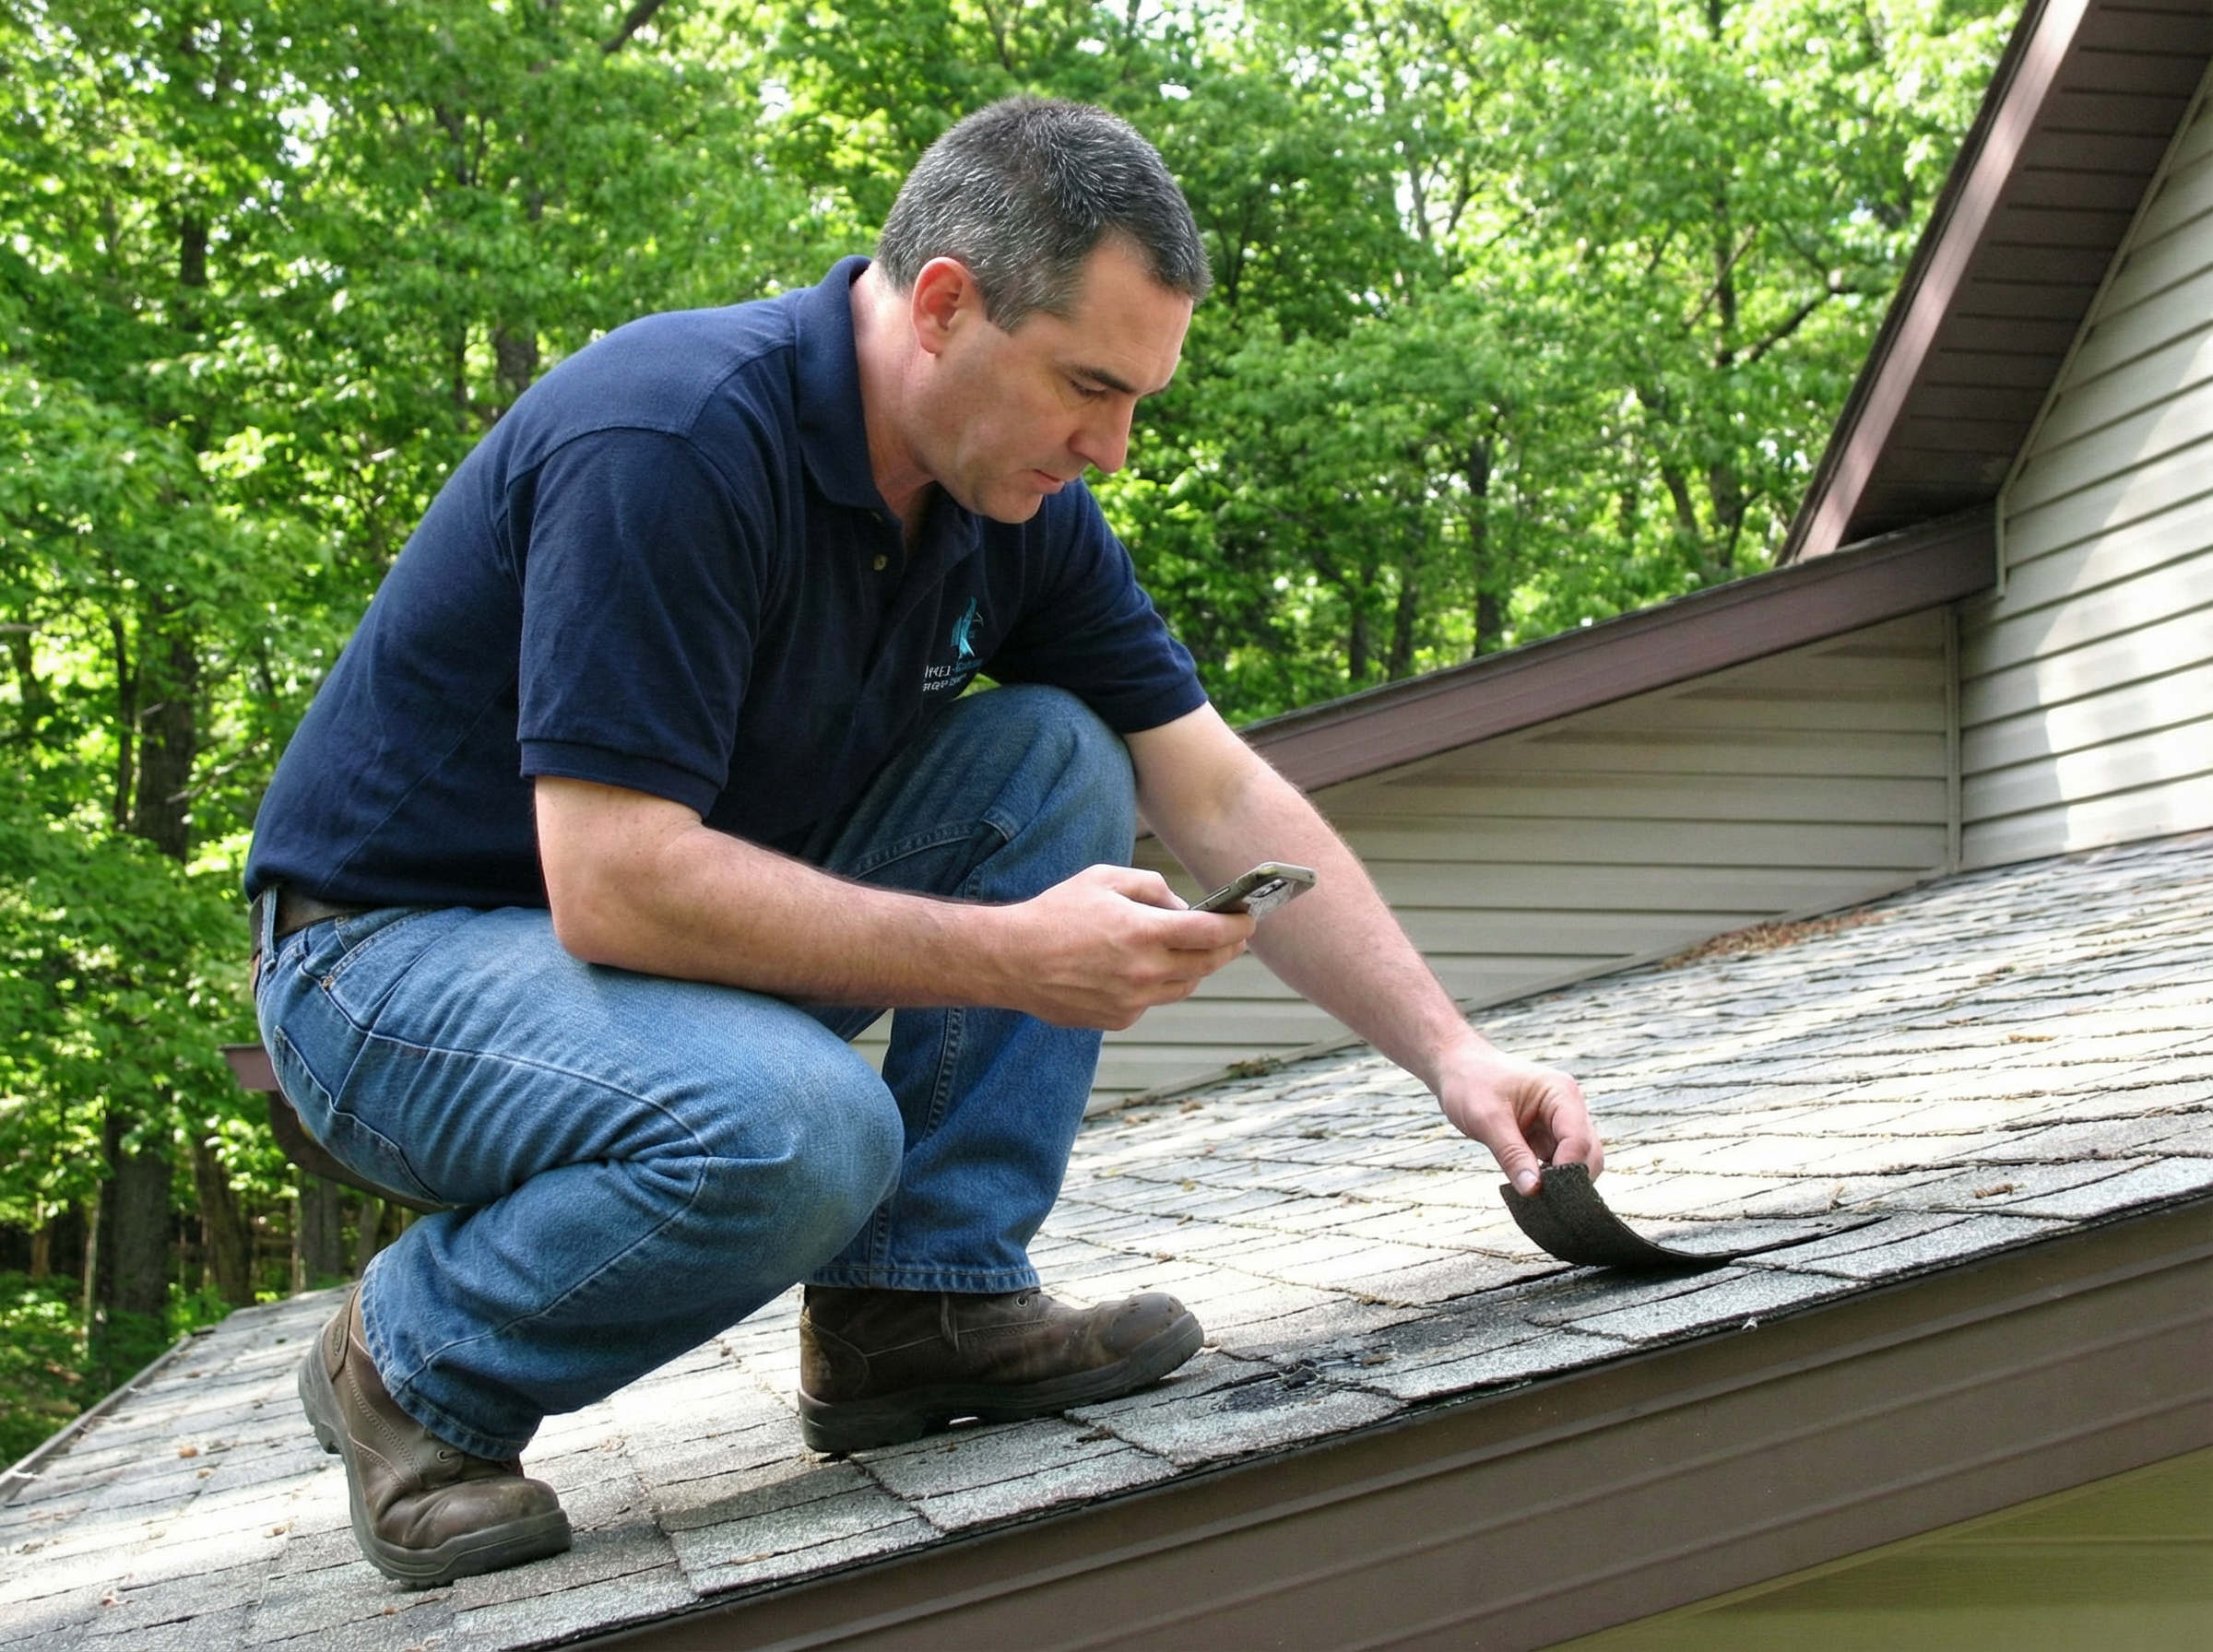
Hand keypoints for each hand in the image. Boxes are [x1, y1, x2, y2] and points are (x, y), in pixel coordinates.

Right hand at [992, 864, 1252, 1030]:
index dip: (1238, 925)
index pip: (1212, 932)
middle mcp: (1144, 971)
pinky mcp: (1119, 1019)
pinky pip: (1153, 1001)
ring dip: (1196, 968)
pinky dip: (1157, 985)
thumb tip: (1181, 907)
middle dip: (1228, 948)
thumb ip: (1150, 887)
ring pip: (1185, 986)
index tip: (1249, 918)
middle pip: (1207, 964)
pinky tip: (1141, 969)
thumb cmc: (1055, 914)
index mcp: (1143, 932)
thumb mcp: (1103, 879)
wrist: (1012, 960)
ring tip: (1194, 951)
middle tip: (1236, 937)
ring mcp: (1133, 1000)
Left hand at [1433, 1038, 1603, 1195]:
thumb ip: (1512, 1154)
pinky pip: (1558, 1163)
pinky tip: (1529, 1188)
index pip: (1579, 1141)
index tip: (1542, 1193)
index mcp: (1561, 1093)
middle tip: (1540, 1201)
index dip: (1566, 1171)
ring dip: (1560, 1182)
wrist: (1457, 1068)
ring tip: (1533, 1196)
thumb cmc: (1471, 1082)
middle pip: (1588, 1154)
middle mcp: (1569, 1107)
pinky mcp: (1548, 1135)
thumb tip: (1534, 1191)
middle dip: (1570, 1180)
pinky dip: (1549, 1178)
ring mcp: (1560, 1122)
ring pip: (1577, 1162)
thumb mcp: (1486, 1119)